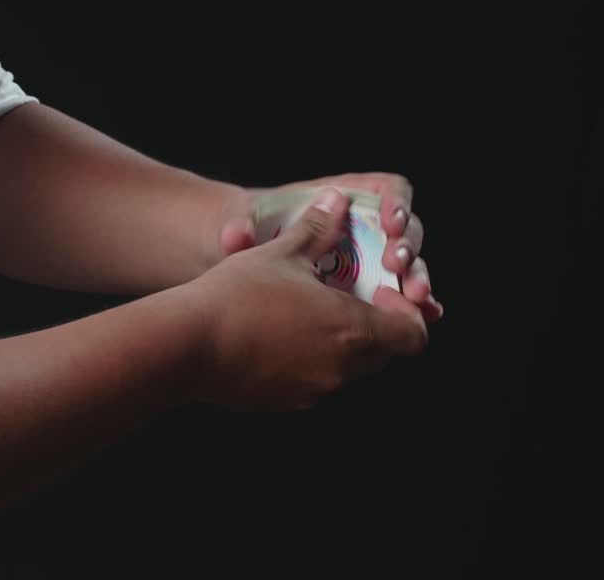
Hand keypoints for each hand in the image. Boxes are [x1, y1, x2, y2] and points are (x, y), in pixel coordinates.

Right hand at [187, 187, 427, 410]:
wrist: (188, 344)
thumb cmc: (236, 295)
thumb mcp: (281, 253)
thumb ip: (317, 228)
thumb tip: (337, 201)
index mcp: (352, 328)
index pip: (414, 333)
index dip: (406, 311)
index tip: (380, 290)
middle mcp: (342, 367)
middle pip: (384, 352)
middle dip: (373, 324)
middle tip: (343, 296)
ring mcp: (316, 389)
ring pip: (349, 368)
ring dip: (340, 343)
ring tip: (305, 313)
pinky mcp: (289, 402)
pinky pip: (316, 381)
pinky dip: (310, 361)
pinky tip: (277, 336)